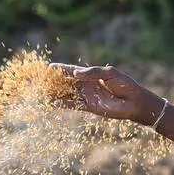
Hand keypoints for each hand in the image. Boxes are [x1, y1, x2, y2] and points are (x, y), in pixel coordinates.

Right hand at [49, 63, 163, 123]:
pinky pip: (71, 105)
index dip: (60, 69)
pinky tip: (50, 103)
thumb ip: (92, 72)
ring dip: (54, 93)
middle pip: (65, 83)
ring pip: (66, 94)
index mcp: (90, 74)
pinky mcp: (88, 106)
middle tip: (39, 81)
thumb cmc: (125, 84)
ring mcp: (86, 96)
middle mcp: (86, 85)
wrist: (134, 102)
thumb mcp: (109, 73)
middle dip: (53, 82)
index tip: (47, 68)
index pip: (71, 70)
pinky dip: (61, 104)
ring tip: (41, 92)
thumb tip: (74, 74)